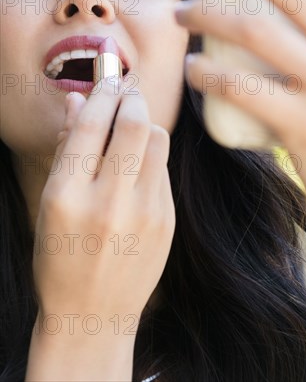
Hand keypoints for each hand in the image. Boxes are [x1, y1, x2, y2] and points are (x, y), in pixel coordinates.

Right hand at [32, 79, 174, 337]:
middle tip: (126, 90)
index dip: (101, 92)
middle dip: (131, 96)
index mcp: (66, 196)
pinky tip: (137, 166)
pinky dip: (151, 156)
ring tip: (131, 129)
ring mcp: (143, 213)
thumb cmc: (61, 256)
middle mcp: (108, 202)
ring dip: (145, 123)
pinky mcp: (167, 220)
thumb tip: (76, 100)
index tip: (107, 78)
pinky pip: (163, 168)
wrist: (94, 314)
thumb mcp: (50, 202)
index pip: (90, 124)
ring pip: (158, 139)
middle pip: (134, 122)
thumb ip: (65, 147)